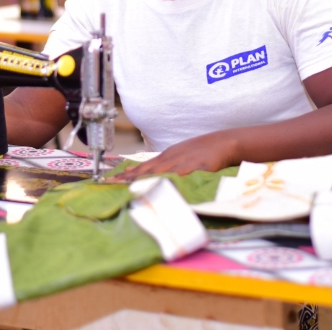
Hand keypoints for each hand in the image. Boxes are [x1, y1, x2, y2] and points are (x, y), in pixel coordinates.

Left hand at [114, 132, 238, 182]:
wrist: (222, 143)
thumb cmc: (200, 151)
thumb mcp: (176, 155)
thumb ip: (158, 164)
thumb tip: (134, 171)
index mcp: (166, 157)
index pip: (142, 168)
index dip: (126, 175)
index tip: (109, 181)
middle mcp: (171, 159)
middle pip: (146, 171)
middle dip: (128, 179)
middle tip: (110, 184)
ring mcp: (184, 163)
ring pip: (160, 173)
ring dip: (144, 180)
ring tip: (128, 188)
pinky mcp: (197, 167)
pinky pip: (182, 175)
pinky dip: (170, 180)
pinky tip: (161, 185)